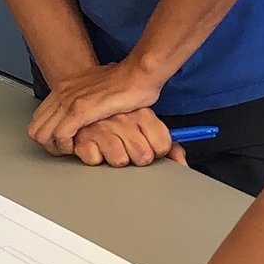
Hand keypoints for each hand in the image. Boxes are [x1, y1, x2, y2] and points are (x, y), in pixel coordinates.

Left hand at [30, 61, 165, 154]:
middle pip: (36, 126)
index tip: (65, 140)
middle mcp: (63, 92)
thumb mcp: (100, 87)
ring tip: (71, 150)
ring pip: (43, 133)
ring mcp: (70, 101)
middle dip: (48, 144)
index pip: (40, 116)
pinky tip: (77, 148)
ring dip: (55, 147)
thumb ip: (89, 96)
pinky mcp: (80, 110)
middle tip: (66, 150)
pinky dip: (65, 146)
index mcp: (66, 87)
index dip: (49, 133)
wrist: (139, 72)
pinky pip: (60, 135)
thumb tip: (91, 107)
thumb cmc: (128, 80)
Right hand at [61, 109, 188, 170]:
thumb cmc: (118, 116)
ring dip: (117, 158)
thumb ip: (167, 143)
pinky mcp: (82, 137)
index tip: (149, 147)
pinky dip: (95, 157)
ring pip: (120, 160)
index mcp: (142, 113)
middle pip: (143, 156)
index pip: (162, 146)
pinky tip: (96, 148)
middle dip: (137, 158)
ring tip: (112, 148)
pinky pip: (95, 160)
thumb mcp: (145, 123)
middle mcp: (123, 119)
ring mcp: (102, 127)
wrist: (83, 100)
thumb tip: (181, 163)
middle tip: (128, 149)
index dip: (156, 152)